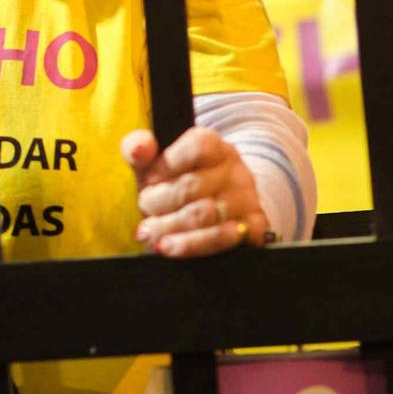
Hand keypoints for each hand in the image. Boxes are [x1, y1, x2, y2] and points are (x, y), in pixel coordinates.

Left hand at [123, 127, 268, 257]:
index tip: (147, 180)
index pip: (196, 147)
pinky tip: (169, 248)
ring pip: (205, 216)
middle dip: (158, 202)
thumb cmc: (174, 181)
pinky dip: (191, 245)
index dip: (165, 166)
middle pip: (191, 187)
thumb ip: (139, 147)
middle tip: (144, 209)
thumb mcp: (154, 161)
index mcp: (214, 145)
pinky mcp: (253, 228)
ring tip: (148, 233)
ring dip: (169, 227)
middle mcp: (235, 170)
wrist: (211, 206)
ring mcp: (247, 200)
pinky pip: (223, 239)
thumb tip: (139, 148)